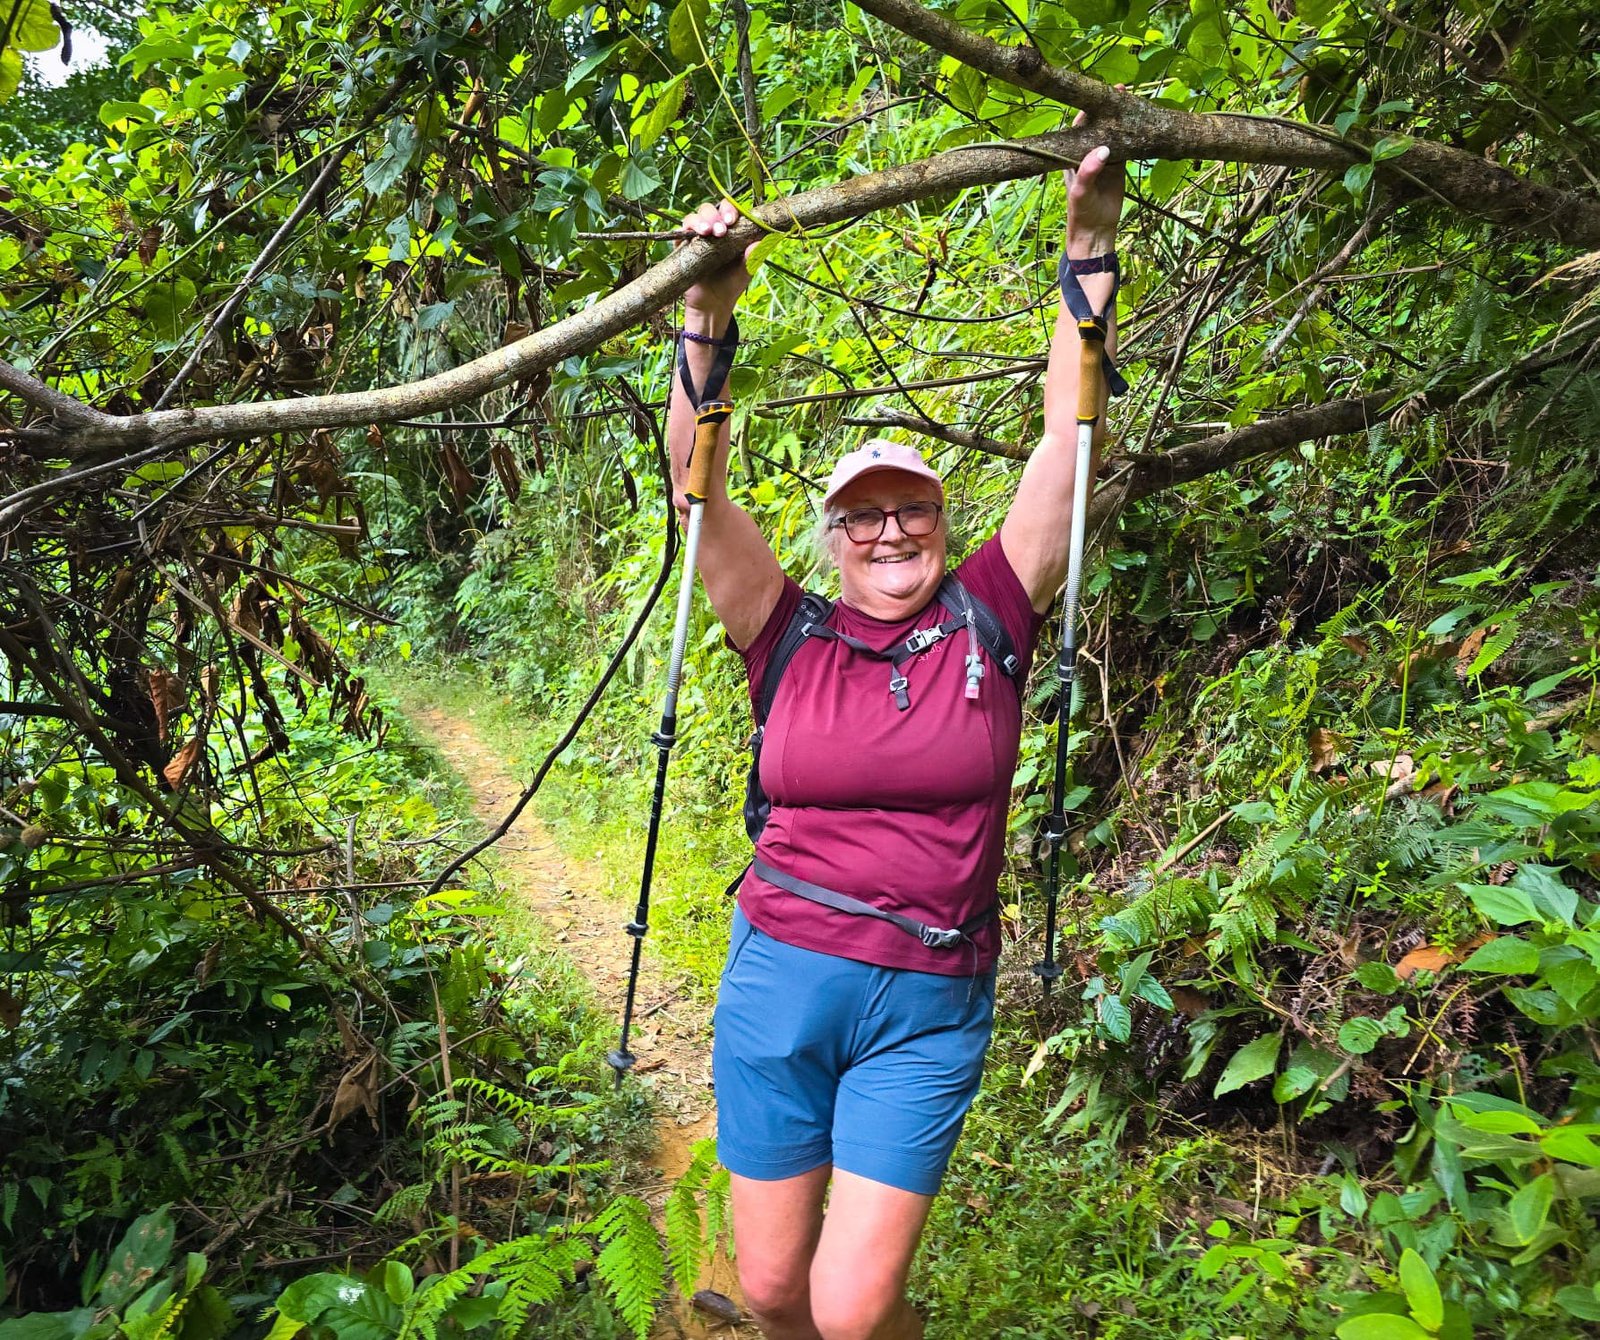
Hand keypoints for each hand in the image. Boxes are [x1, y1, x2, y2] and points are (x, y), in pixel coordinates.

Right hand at [680, 199, 754, 317]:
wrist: (713, 306)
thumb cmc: (732, 286)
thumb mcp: (745, 272)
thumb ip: (752, 257)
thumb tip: (759, 242)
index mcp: (730, 232)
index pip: (729, 211)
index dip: (730, 210)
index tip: (732, 220)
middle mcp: (713, 231)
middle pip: (710, 210)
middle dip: (714, 215)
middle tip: (720, 231)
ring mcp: (697, 238)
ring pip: (694, 217)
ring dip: (700, 220)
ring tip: (707, 232)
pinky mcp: (683, 247)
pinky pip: (680, 232)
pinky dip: (685, 229)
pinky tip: (692, 235)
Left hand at [1064, 105, 1124, 256]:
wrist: (1096, 231)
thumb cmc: (1081, 212)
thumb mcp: (1081, 192)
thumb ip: (1089, 171)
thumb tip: (1104, 149)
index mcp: (1071, 154)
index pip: (1080, 125)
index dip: (1091, 108)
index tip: (1103, 94)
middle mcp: (1087, 152)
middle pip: (1100, 123)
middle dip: (1110, 108)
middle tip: (1124, 90)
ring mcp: (1105, 157)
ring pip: (1115, 132)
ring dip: (1124, 118)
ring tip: (1136, 101)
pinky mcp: (1119, 165)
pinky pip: (1128, 145)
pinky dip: (1135, 135)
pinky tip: (1144, 122)